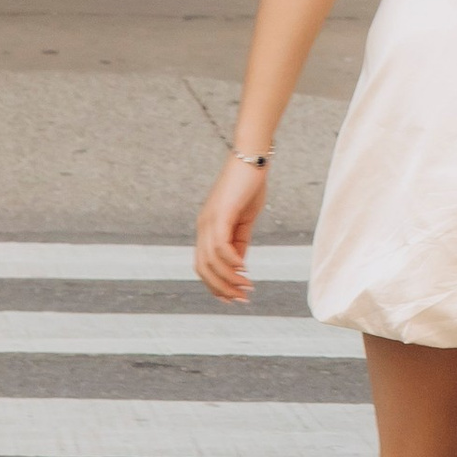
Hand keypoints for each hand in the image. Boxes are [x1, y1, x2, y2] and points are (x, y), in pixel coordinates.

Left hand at [194, 152, 269, 302]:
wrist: (252, 157)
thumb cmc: (249, 185)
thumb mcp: (245, 219)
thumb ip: (240, 240)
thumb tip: (239, 264)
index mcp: (207, 228)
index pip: (203, 265)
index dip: (215, 284)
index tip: (233, 297)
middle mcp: (204, 226)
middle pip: (203, 268)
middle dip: (221, 288)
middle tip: (241, 299)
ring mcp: (210, 220)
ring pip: (211, 260)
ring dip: (229, 278)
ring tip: (247, 288)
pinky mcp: (222, 213)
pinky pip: (221, 245)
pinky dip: (232, 261)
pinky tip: (244, 269)